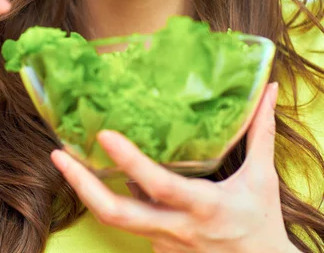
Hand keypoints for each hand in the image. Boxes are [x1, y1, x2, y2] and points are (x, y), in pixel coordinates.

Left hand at [51, 82, 293, 252]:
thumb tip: (268, 89)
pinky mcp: (159, 248)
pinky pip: (132, 219)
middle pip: (118, 215)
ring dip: (90, 190)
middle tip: (58, 156)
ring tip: (67, 159)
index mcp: (203, 206)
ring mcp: (163, 242)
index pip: (159, 185)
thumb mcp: (263, 177)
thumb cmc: (260, 222)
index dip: (129, 161)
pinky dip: (117, 196)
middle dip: (83, 186)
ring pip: (119, 217)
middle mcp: (176, 228)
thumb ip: (262, 132)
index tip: (104, 134)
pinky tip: (101, 175)